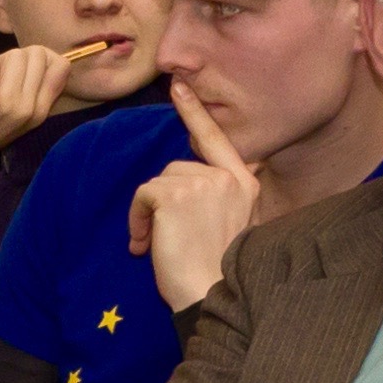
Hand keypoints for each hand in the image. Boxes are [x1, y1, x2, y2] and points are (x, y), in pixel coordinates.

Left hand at [0, 40, 78, 191]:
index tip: (17, 70)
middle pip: (38, 54)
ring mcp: (11, 106)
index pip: (62, 65)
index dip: (40, 57)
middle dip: (12, 59)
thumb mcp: (14, 115)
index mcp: (41, 112)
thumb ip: (30, 89)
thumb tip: (38, 55)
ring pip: (14, 55)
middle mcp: (31, 109)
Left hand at [127, 83, 263, 310]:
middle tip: (162, 238)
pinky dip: (137, 220)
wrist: (213, 296)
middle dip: (163, 200)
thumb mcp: (231, 226)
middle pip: (177, 168)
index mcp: (245, 184)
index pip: (217, 140)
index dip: (194, 113)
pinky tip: (146, 246)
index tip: (178, 86)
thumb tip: (185, 184)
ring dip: (148, 215)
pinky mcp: (175, 195)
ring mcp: (204, 184)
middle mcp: (228, 178)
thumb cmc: (218, 271)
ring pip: (158, 182)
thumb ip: (219, 198)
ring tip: (156, 246)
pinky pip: (143, 195)